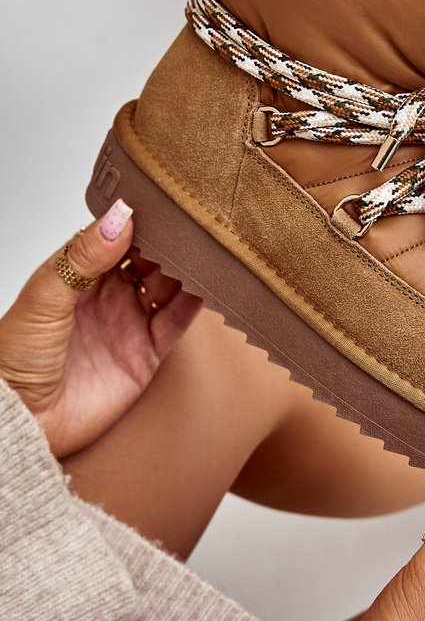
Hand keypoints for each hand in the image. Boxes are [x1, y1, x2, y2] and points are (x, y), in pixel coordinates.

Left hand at [0, 199, 200, 457]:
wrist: (21, 421)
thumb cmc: (15, 358)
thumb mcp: (45, 295)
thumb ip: (83, 256)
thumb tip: (119, 216)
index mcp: (79, 273)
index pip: (118, 235)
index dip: (140, 219)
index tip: (165, 199)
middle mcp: (107, 294)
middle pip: (149, 257)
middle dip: (170, 239)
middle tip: (193, 219)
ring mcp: (129, 322)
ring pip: (169, 284)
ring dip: (187, 266)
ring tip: (207, 245)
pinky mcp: (146, 354)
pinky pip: (178, 320)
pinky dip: (196, 301)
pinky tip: (208, 282)